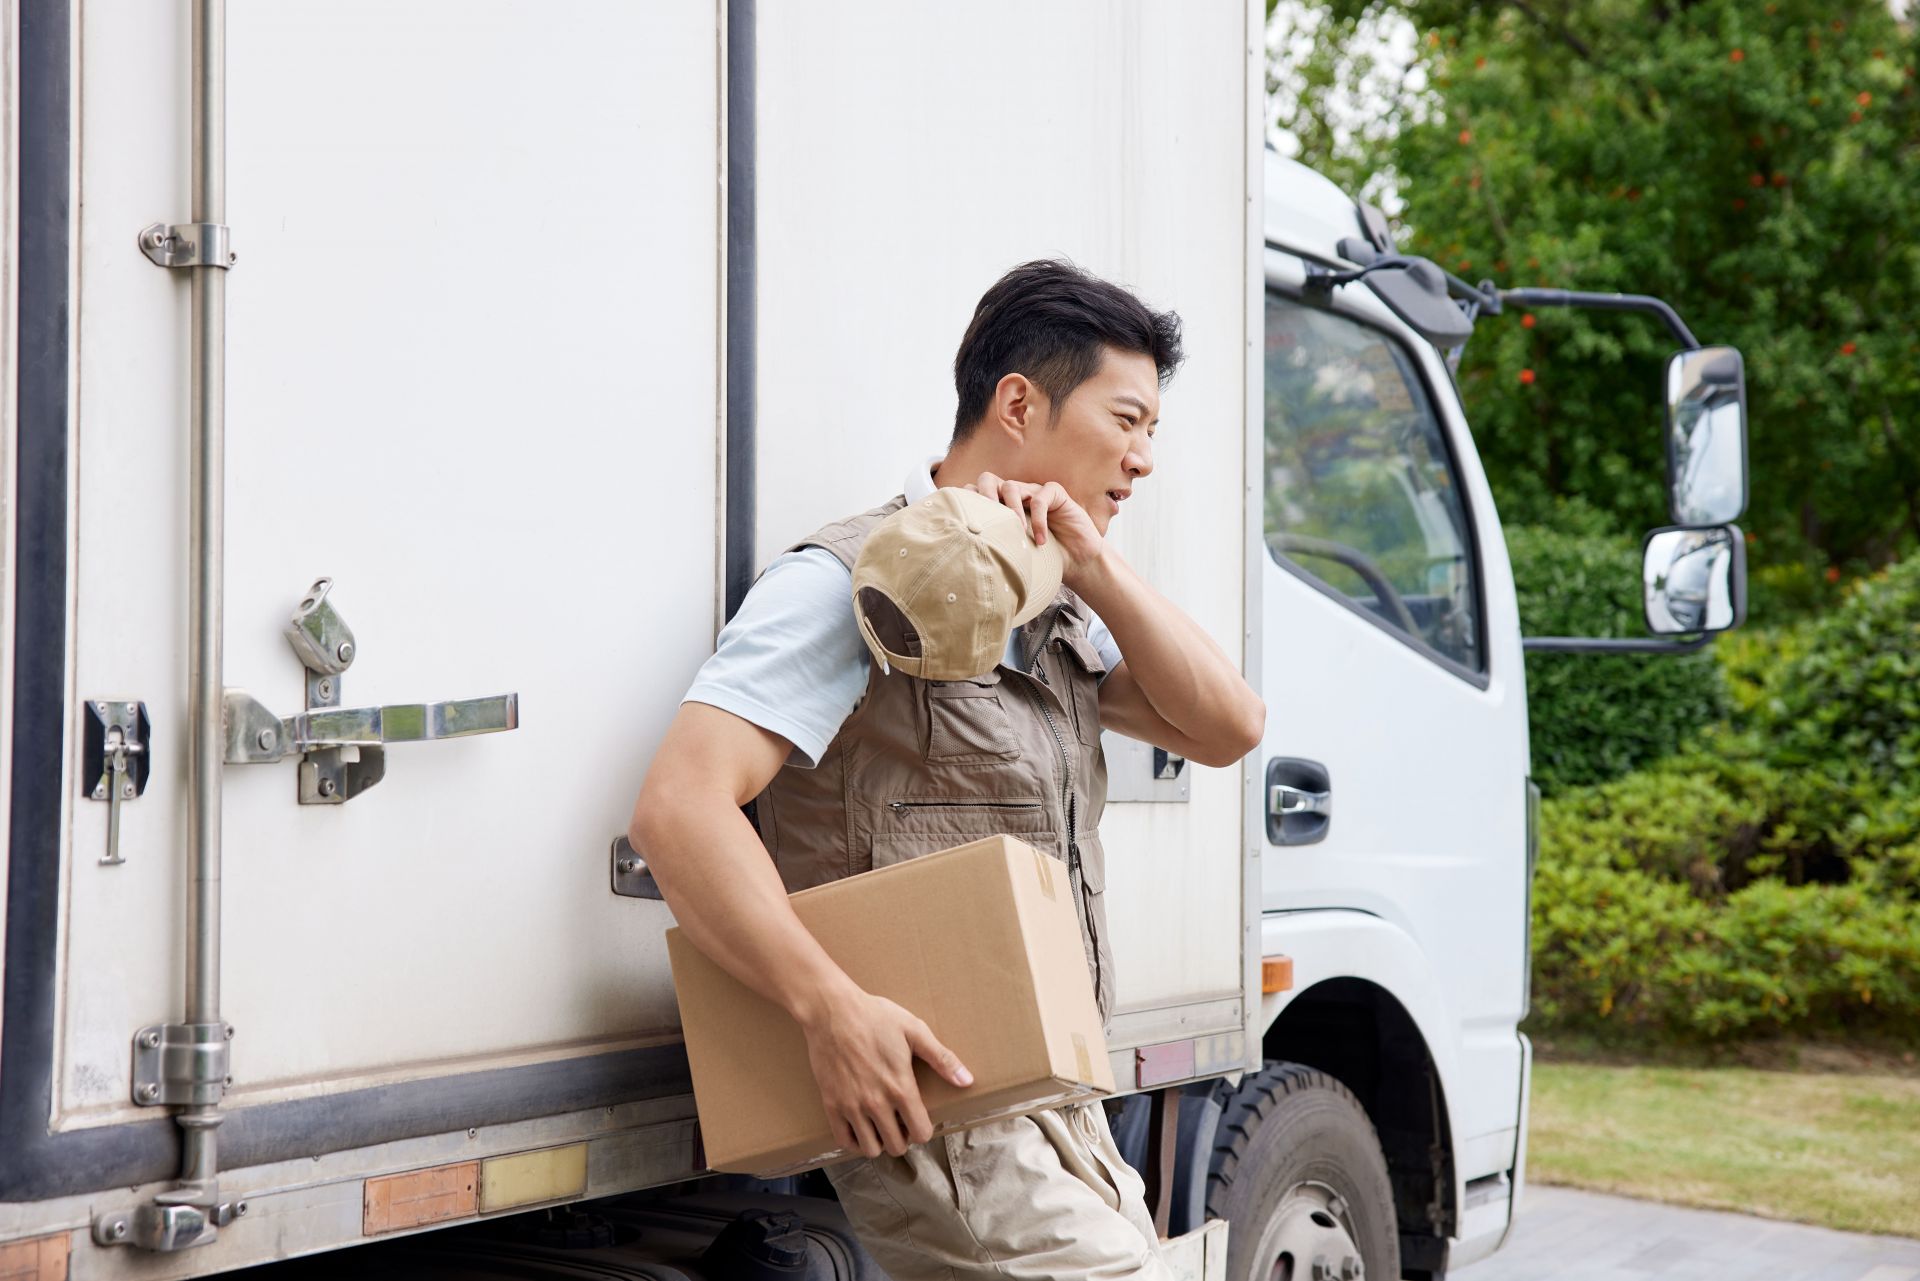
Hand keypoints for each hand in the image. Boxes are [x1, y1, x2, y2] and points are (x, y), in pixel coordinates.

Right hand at [800, 986, 972, 1158]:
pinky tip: (860, 1126)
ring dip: (879, 1141)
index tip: (918, 1117)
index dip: (923, 1129)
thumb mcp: (914, 1031)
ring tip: (880, 1124)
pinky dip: (854, 1140)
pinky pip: (844, 1140)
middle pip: (896, 1146)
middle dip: (903, 1137)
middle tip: (899, 1121)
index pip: (921, 1133)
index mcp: (901, 1088)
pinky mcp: (831, 1104)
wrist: (832, 1010)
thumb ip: (942, 1059)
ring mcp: (852, 1106)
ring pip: (871, 1149)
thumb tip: (967, 1080)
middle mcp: (877, 1103)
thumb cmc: (875, 1017)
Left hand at [964, 472, 1107, 589]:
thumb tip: (964, 556)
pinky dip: (1038, 520)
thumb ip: (994, 546)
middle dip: (983, 495)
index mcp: (1001, 506)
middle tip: (985, 519)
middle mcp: (1015, 495)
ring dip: (1011, 509)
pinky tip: (1041, 540)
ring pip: (1011, 486)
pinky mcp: (1055, 493)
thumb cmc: (1044, 558)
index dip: (968, 501)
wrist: (1078, 561)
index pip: (976, 492)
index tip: (965, 522)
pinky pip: (1040, 499)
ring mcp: (1034, 492)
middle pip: (988, 479)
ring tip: (1017, 533)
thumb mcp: (1013, 552)